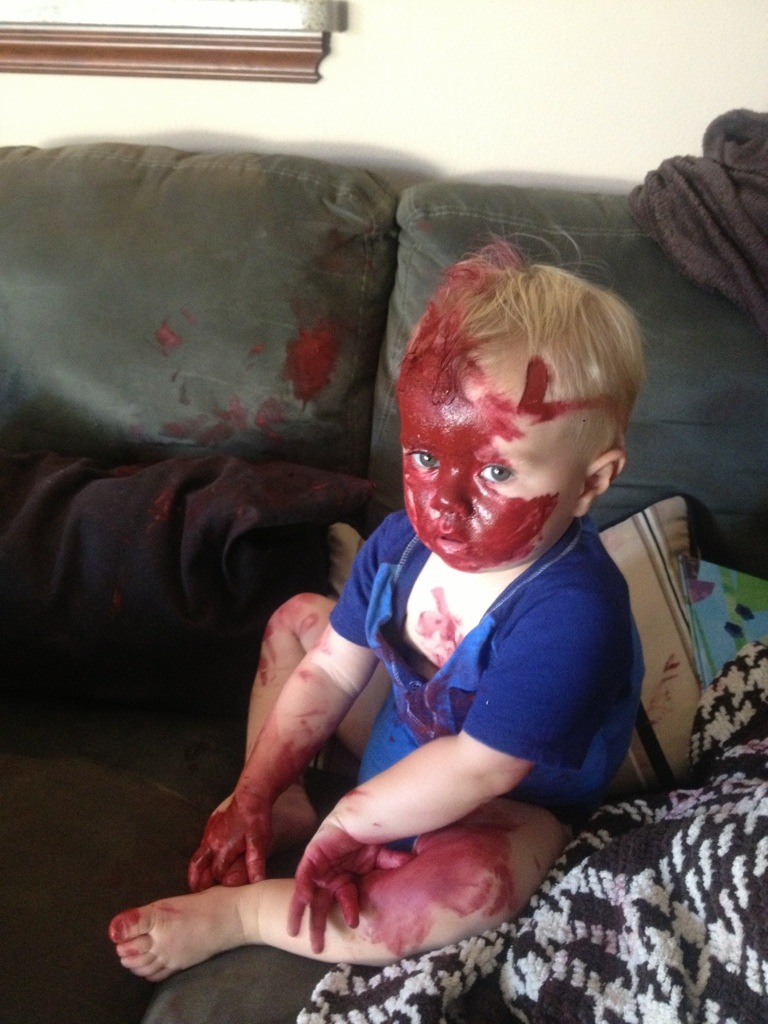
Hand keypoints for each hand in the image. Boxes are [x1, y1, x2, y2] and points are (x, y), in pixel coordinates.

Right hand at [187, 790, 271, 891]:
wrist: (251, 793)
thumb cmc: (255, 818)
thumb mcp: (259, 842)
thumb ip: (255, 863)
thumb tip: (256, 883)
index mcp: (222, 849)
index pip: (217, 873)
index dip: (219, 883)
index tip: (220, 892)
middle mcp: (211, 841)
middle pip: (197, 865)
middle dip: (196, 879)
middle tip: (196, 890)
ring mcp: (210, 831)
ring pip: (198, 854)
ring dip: (197, 867)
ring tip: (198, 879)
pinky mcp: (212, 822)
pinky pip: (203, 842)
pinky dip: (202, 854)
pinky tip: (208, 855)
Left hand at [287, 822, 412, 952]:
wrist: (358, 815)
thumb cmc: (367, 836)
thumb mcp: (380, 857)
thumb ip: (392, 867)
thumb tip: (412, 870)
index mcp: (345, 881)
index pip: (346, 901)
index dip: (349, 912)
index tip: (353, 924)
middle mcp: (330, 878)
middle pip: (322, 906)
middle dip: (317, 926)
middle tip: (316, 948)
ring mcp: (319, 869)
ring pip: (307, 896)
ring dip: (300, 914)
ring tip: (294, 932)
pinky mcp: (312, 857)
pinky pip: (304, 876)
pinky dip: (303, 888)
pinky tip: (304, 899)